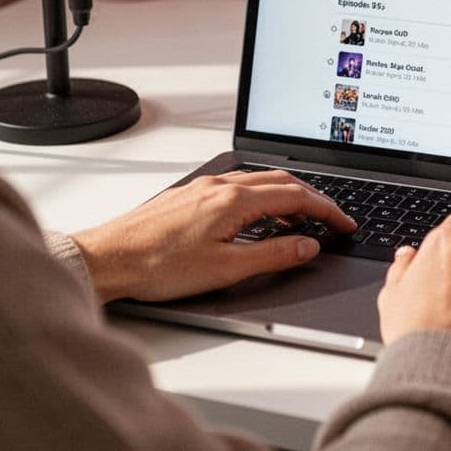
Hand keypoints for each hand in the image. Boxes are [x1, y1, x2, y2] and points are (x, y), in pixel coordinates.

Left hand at [72, 170, 356, 302]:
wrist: (107, 260)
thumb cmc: (156, 267)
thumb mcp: (226, 269)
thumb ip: (273, 256)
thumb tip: (307, 246)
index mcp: (234, 200)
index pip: (296, 195)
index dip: (327, 210)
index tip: (344, 224)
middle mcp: (219, 186)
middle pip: (281, 181)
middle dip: (313, 198)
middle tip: (332, 219)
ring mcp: (202, 187)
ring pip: (258, 181)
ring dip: (287, 195)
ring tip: (301, 218)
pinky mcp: (188, 195)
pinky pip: (237, 186)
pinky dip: (261, 196)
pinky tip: (257, 215)